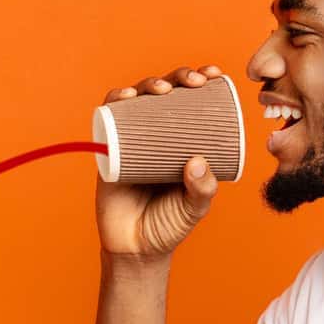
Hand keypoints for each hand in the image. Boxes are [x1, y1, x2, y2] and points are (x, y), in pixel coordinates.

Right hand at [95, 65, 222, 259]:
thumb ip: (201, 190)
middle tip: (195, 83)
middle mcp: (156, 135)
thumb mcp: (194, 207)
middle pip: (165, 93)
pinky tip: (123, 96)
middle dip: (180, 77)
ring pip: (137, 100)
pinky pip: (107, 120)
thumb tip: (197, 161)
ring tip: (162, 90)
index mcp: (181, 141)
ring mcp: (130, 140)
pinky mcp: (108, 150)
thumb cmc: (169, 225)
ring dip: (148, 84)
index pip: (192, 102)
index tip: (216, 75)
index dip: (202, 81)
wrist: (136, 249)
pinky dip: (113, 102)